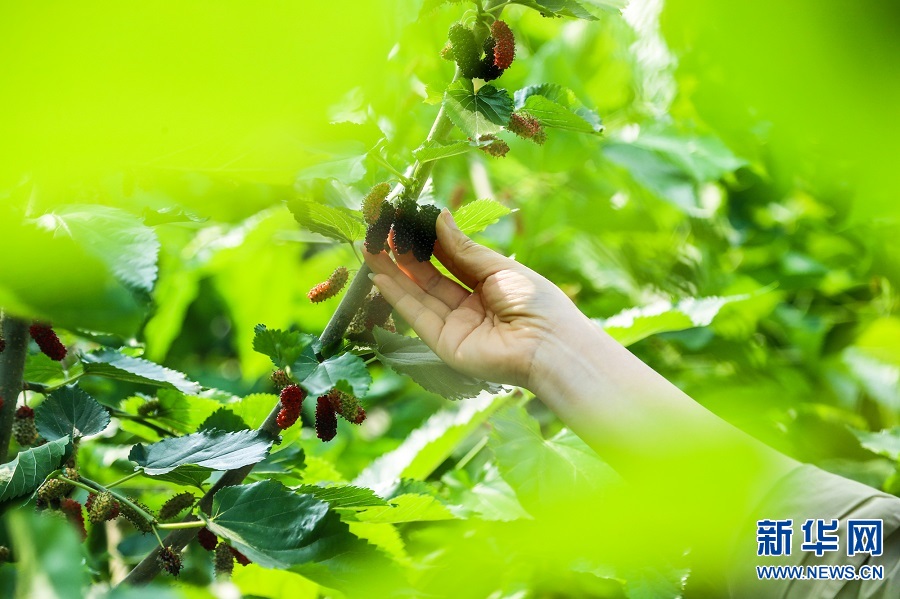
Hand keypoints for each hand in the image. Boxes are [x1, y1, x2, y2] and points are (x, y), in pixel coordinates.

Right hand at [365, 209, 590, 388]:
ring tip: (370, 248)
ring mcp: (456, 328)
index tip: (405, 219)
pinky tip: (379, 276)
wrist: (549, 345)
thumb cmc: (536, 301)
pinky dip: (397, 296)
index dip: (427, 241)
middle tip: (381, 231)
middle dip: (404, 255)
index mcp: (489, 286)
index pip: (451, 260)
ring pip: (418, 296)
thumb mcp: (498, 268)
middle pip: (430, 278)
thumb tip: (438, 216)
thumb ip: (463, 248)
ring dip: (393, 273)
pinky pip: (417, 317)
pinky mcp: (444, 346)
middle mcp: (470, 308)